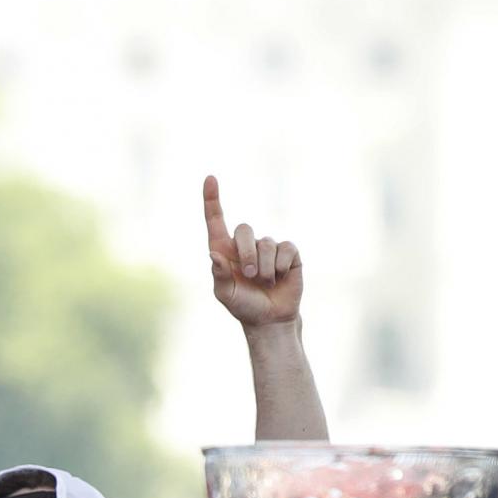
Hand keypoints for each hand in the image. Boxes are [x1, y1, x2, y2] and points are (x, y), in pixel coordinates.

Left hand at [203, 175, 302, 328]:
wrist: (270, 318)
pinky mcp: (288, 252)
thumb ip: (219, 275)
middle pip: (244, 229)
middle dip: (246, 253)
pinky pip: (285, 248)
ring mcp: (268, 247)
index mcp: (224, 251)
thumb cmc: (244, 306)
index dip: (212, 200)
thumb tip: (212, 254)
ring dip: (264, 266)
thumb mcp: (226, 294)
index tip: (209, 178)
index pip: (216, 221)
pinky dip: (280, 266)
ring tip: (265, 282)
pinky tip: (280, 277)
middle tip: (249, 275)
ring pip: (266, 242)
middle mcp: (245, 245)